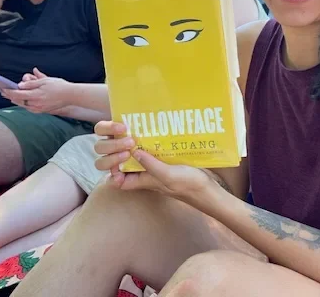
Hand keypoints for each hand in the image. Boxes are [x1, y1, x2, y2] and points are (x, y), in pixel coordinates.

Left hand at [2, 68, 69, 112]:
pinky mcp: (42, 111)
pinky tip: (22, 101)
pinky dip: (24, 104)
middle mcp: (35, 104)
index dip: (9, 92)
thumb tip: (20, 85)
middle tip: (3, 92)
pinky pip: (30, 108)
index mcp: (35, 96)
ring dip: (16, 100)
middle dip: (10, 96)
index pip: (18, 94)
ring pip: (23, 105)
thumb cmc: (58, 86)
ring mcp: (39, 109)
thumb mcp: (44, 81)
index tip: (2, 89)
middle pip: (19, 101)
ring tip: (10, 97)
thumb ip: (31, 84)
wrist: (70, 95)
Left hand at [93, 121, 211, 200]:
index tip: (117, 154)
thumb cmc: (186, 185)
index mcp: (142, 181)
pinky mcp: (166, 159)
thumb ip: (150, 165)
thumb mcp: (166, 175)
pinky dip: (150, 143)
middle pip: (126, 165)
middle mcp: (146, 174)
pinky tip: (153, 132)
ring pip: (139, 156)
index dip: (112, 169)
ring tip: (139, 132)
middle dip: (122, 152)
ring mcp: (156, 166)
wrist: (207, 187)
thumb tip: (134, 152)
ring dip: (136, 145)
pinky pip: (153, 151)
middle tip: (129, 138)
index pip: (119, 179)